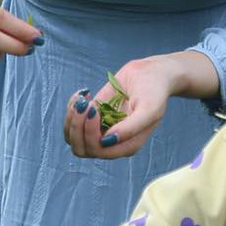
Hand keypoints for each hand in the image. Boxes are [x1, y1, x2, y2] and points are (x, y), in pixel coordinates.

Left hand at [64, 52, 207, 159]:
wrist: (150, 74)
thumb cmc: (154, 92)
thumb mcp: (149, 109)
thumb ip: (131, 127)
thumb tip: (107, 141)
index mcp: (127, 146)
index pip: (99, 151)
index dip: (90, 134)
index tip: (94, 110)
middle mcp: (111, 143)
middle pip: (82, 149)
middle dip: (77, 127)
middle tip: (85, 104)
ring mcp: (99, 131)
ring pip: (73, 138)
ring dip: (72, 119)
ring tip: (82, 99)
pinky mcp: (91, 118)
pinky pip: (71, 123)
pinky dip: (71, 109)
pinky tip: (83, 94)